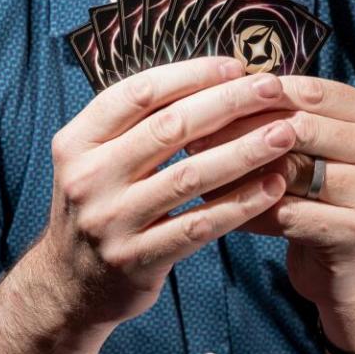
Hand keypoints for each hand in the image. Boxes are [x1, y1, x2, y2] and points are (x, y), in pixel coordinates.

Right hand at [42, 58, 298, 327]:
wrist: (69, 288)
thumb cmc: (99, 211)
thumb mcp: (94, 161)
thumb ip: (136, 126)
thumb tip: (208, 80)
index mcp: (77, 142)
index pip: (138, 93)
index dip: (191, 75)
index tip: (235, 66)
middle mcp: (88, 178)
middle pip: (168, 128)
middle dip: (228, 103)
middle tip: (273, 90)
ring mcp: (111, 221)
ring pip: (189, 176)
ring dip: (244, 151)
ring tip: (285, 134)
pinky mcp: (137, 260)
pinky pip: (198, 225)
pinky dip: (239, 204)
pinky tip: (272, 187)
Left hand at [189, 75, 354, 309]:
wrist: (354, 270)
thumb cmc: (324, 201)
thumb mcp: (315, 152)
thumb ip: (286, 118)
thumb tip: (220, 90)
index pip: (312, 91)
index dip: (258, 94)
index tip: (212, 99)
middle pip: (301, 127)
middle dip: (242, 130)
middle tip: (194, 138)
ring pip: (291, 170)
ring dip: (239, 172)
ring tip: (199, 172)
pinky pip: (288, 213)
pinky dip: (249, 211)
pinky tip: (220, 211)